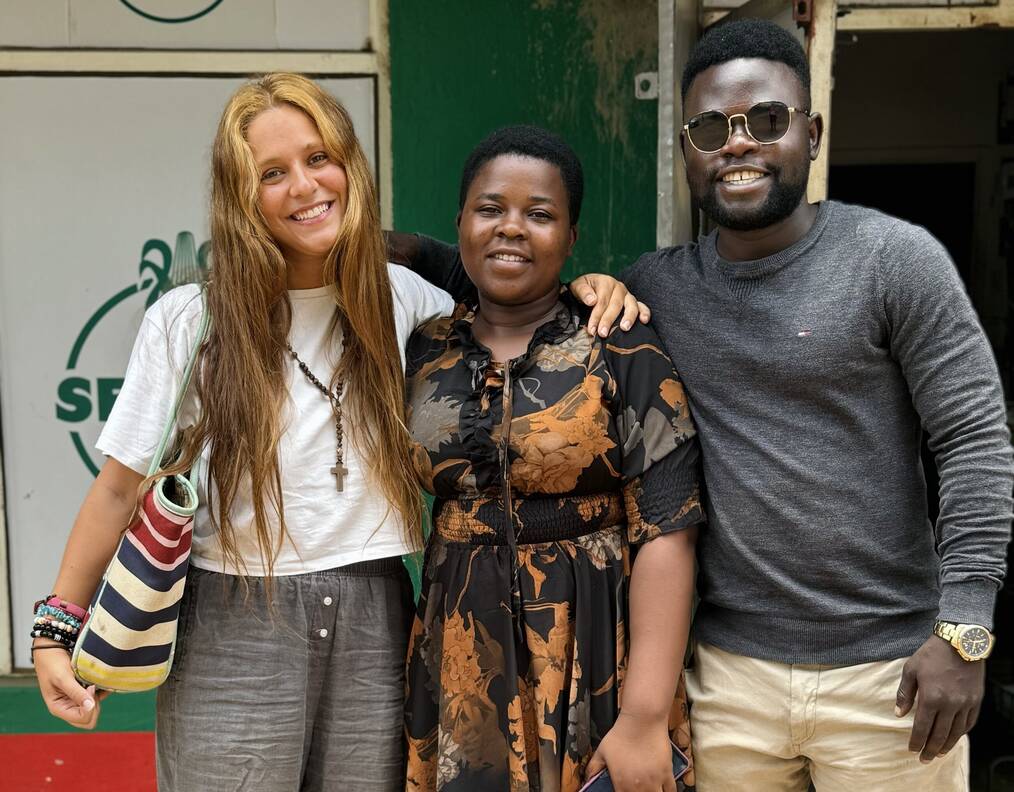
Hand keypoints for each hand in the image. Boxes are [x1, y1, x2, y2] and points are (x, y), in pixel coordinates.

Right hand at [34, 641, 107, 728]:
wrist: (52, 649)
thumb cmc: (53, 663)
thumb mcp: (64, 678)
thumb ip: (76, 693)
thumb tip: (90, 707)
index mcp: (59, 708)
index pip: (82, 719)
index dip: (90, 706)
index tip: (89, 688)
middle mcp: (67, 708)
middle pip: (88, 720)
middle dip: (95, 706)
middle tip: (92, 687)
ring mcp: (75, 701)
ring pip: (93, 710)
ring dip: (98, 698)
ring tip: (93, 683)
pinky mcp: (82, 693)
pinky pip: (96, 700)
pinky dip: (100, 693)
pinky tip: (98, 682)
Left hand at [570, 274, 650, 336]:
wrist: (590, 289)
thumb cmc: (583, 290)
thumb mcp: (577, 287)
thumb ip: (583, 292)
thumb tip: (592, 300)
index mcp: (605, 282)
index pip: (601, 301)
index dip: (596, 316)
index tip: (591, 330)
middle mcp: (619, 287)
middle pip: (615, 305)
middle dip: (608, 320)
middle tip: (602, 334)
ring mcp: (627, 295)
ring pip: (631, 305)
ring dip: (628, 317)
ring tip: (624, 328)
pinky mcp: (633, 302)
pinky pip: (642, 306)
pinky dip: (645, 313)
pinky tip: (644, 321)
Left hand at [586, 711, 676, 791]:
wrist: (642, 721)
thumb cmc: (621, 734)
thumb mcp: (602, 750)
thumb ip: (593, 767)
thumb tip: (587, 778)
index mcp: (622, 784)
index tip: (623, 791)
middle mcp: (639, 787)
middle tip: (636, 789)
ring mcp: (655, 781)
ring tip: (648, 790)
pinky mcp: (667, 773)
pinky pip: (671, 791)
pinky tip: (662, 789)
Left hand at [895, 635, 984, 761]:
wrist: (959, 643)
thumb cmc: (931, 654)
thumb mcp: (911, 670)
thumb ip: (904, 693)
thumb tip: (898, 714)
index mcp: (931, 697)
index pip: (922, 727)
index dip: (916, 741)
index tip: (911, 750)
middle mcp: (950, 705)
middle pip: (939, 734)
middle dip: (930, 749)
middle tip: (923, 759)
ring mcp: (965, 704)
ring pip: (956, 732)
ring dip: (946, 745)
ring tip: (938, 753)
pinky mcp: (976, 701)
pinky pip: (969, 723)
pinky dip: (961, 733)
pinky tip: (954, 737)